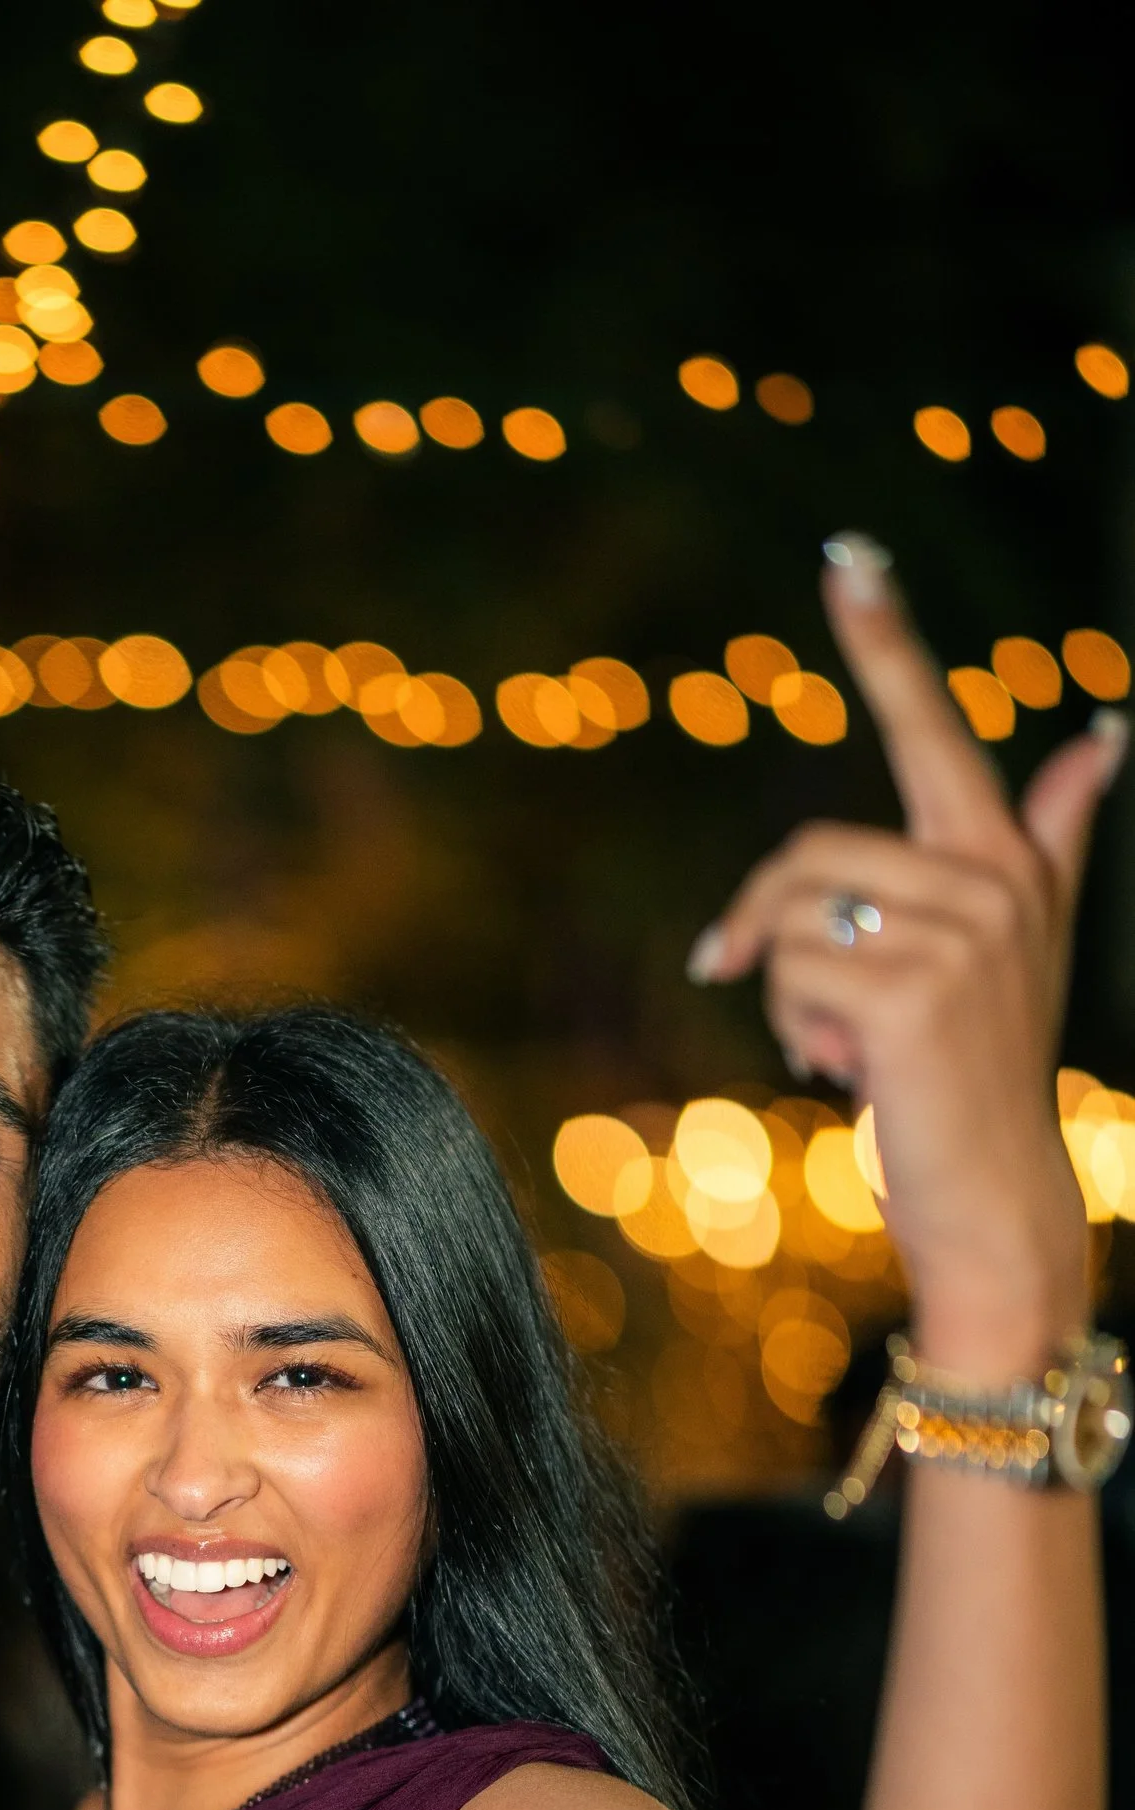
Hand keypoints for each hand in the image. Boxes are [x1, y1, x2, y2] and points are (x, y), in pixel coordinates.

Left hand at [687, 536, 1123, 1378]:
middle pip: (809, 853)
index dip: (888, 641)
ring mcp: (960, 935)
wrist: (993, 1194)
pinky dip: (794, 1029)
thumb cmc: (982, 1073)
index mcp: (1004, 856)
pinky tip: (852, 1069)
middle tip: (798, 1002)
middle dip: (769, 928)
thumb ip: (1052, 835)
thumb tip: (1105, 734)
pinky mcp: (913, 992)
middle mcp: (993, 880)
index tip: (848, 554)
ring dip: (786, 993)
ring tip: (851, 1044)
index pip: (934, 728)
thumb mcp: (1021, 946)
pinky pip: (787, 974)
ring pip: (789, 918)